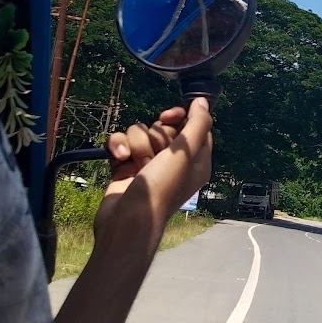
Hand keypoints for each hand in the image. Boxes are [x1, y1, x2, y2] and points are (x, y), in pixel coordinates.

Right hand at [94, 99, 213, 246]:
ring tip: (136, 164)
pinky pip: (121, 141)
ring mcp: (148, 163)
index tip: (168, 117)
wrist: (126, 221)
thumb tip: (203, 101)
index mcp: (195, 159)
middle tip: (155, 156)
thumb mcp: (186, 154)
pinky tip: (119, 159)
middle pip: (163, 127)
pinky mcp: (125, 166)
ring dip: (136, 144)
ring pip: (140, 132)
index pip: (192, 125)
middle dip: (155, 136)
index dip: (180, 117)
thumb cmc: (162, 188)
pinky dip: (118, 147)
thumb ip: (198, 124)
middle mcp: (173, 161)